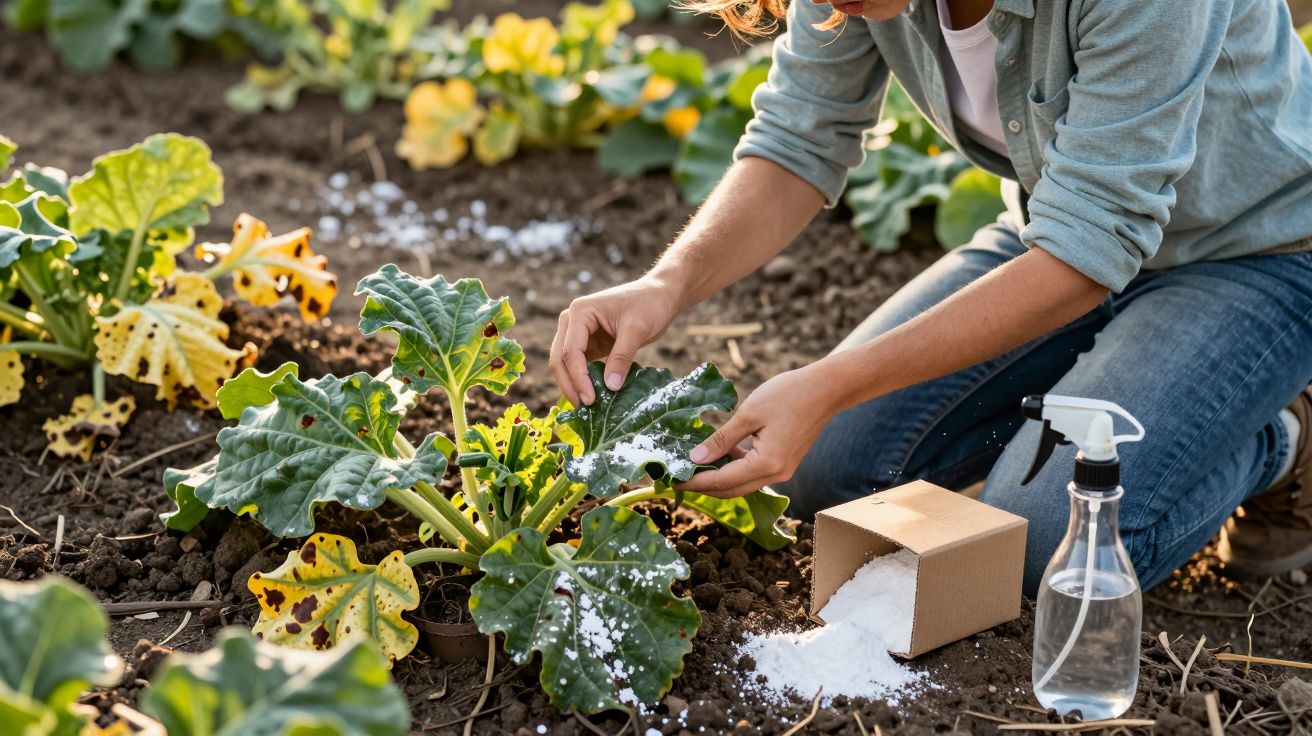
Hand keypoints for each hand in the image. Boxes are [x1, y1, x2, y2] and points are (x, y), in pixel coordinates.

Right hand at [549, 277, 681, 405]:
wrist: (659, 295)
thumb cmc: (649, 305)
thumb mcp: (636, 330)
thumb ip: (622, 357)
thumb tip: (610, 387)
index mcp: (580, 312)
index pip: (571, 351)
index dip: (578, 378)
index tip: (590, 400)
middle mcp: (572, 321)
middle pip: (560, 359)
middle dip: (569, 385)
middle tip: (584, 409)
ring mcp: (578, 333)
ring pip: (565, 364)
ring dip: (573, 384)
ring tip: (586, 407)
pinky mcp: (588, 344)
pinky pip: (580, 366)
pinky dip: (583, 380)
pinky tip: (593, 396)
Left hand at [678, 363, 844, 497]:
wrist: (827, 389)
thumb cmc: (788, 395)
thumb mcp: (749, 413)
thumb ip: (722, 439)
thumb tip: (696, 458)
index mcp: (766, 464)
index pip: (721, 481)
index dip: (694, 482)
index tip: (671, 481)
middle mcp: (776, 475)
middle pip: (731, 490)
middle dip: (702, 486)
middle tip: (676, 479)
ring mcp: (782, 471)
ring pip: (742, 484)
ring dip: (718, 478)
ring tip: (692, 466)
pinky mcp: (785, 463)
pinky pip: (753, 474)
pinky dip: (734, 469)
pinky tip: (719, 454)